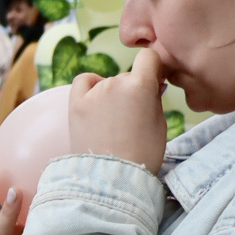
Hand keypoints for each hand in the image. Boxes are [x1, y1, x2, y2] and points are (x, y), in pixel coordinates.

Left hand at [67, 48, 168, 173]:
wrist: (112, 177)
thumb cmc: (142, 154)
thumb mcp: (160, 123)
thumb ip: (155, 97)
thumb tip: (154, 82)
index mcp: (140, 86)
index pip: (149, 57)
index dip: (153, 67)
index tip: (154, 80)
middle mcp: (115, 83)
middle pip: (128, 77)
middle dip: (133, 90)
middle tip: (133, 116)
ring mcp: (93, 92)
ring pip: (108, 83)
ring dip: (112, 94)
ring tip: (113, 121)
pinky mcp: (75, 104)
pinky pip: (83, 81)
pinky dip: (90, 86)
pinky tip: (96, 101)